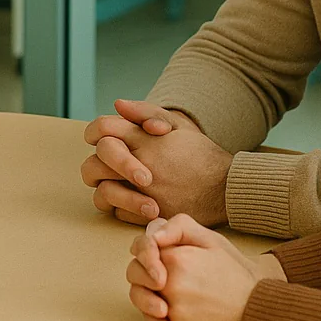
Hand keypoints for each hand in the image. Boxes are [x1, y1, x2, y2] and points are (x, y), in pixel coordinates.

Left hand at [81, 99, 230, 225]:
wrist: (226, 188)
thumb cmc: (202, 154)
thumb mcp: (180, 125)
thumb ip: (146, 112)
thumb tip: (118, 105)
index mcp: (144, 140)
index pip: (101, 128)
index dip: (96, 132)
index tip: (103, 138)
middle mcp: (139, 165)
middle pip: (94, 163)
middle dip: (98, 164)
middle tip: (111, 167)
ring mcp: (143, 192)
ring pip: (102, 192)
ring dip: (107, 188)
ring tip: (120, 185)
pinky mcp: (149, 215)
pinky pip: (118, 213)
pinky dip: (121, 207)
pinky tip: (135, 200)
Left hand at [126, 214, 285, 320]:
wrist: (257, 307)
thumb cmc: (233, 271)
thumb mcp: (209, 238)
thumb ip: (177, 227)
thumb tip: (152, 233)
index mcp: (176, 259)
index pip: (140, 249)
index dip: (145, 249)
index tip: (156, 252)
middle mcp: (171, 286)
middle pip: (135, 275)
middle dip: (143, 271)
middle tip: (161, 273)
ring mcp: (174, 311)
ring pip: (141, 301)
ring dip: (146, 296)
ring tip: (163, 294)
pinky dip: (158, 319)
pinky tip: (169, 315)